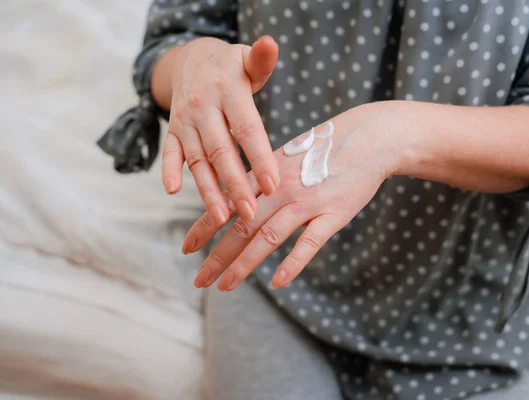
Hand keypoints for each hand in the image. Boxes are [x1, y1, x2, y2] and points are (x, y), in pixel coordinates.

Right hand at [161, 36, 279, 222]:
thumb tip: (271, 43)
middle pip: (220, 150)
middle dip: (235, 184)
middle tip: (250, 213)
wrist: (191, 60)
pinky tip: (174, 191)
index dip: (258, 157)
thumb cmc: (230, 67)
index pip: (246, 128)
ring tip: (221, 217)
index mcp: (228, 90)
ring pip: (198, 160)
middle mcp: (203, 106)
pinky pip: (170, 152)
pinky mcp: (174, 130)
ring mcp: (186, 120)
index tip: (273, 185)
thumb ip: (262, 60)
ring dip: (208, 190)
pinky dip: (169, 170)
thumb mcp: (247, 59)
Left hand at [183, 103, 403, 289]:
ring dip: (244, 264)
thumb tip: (244, 197)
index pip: (227, 204)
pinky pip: (309, 242)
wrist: (368, 138)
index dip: (204, 227)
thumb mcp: (288, 155)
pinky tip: (278, 282)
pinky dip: (293, 263)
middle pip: (242, 226)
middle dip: (217, 256)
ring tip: (224, 286)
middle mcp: (280, 189)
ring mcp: (306, 202)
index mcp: (267, 174)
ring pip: (268, 237)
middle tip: (199, 280)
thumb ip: (265, 177)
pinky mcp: (333, 213)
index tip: (186, 248)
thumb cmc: (327, 147)